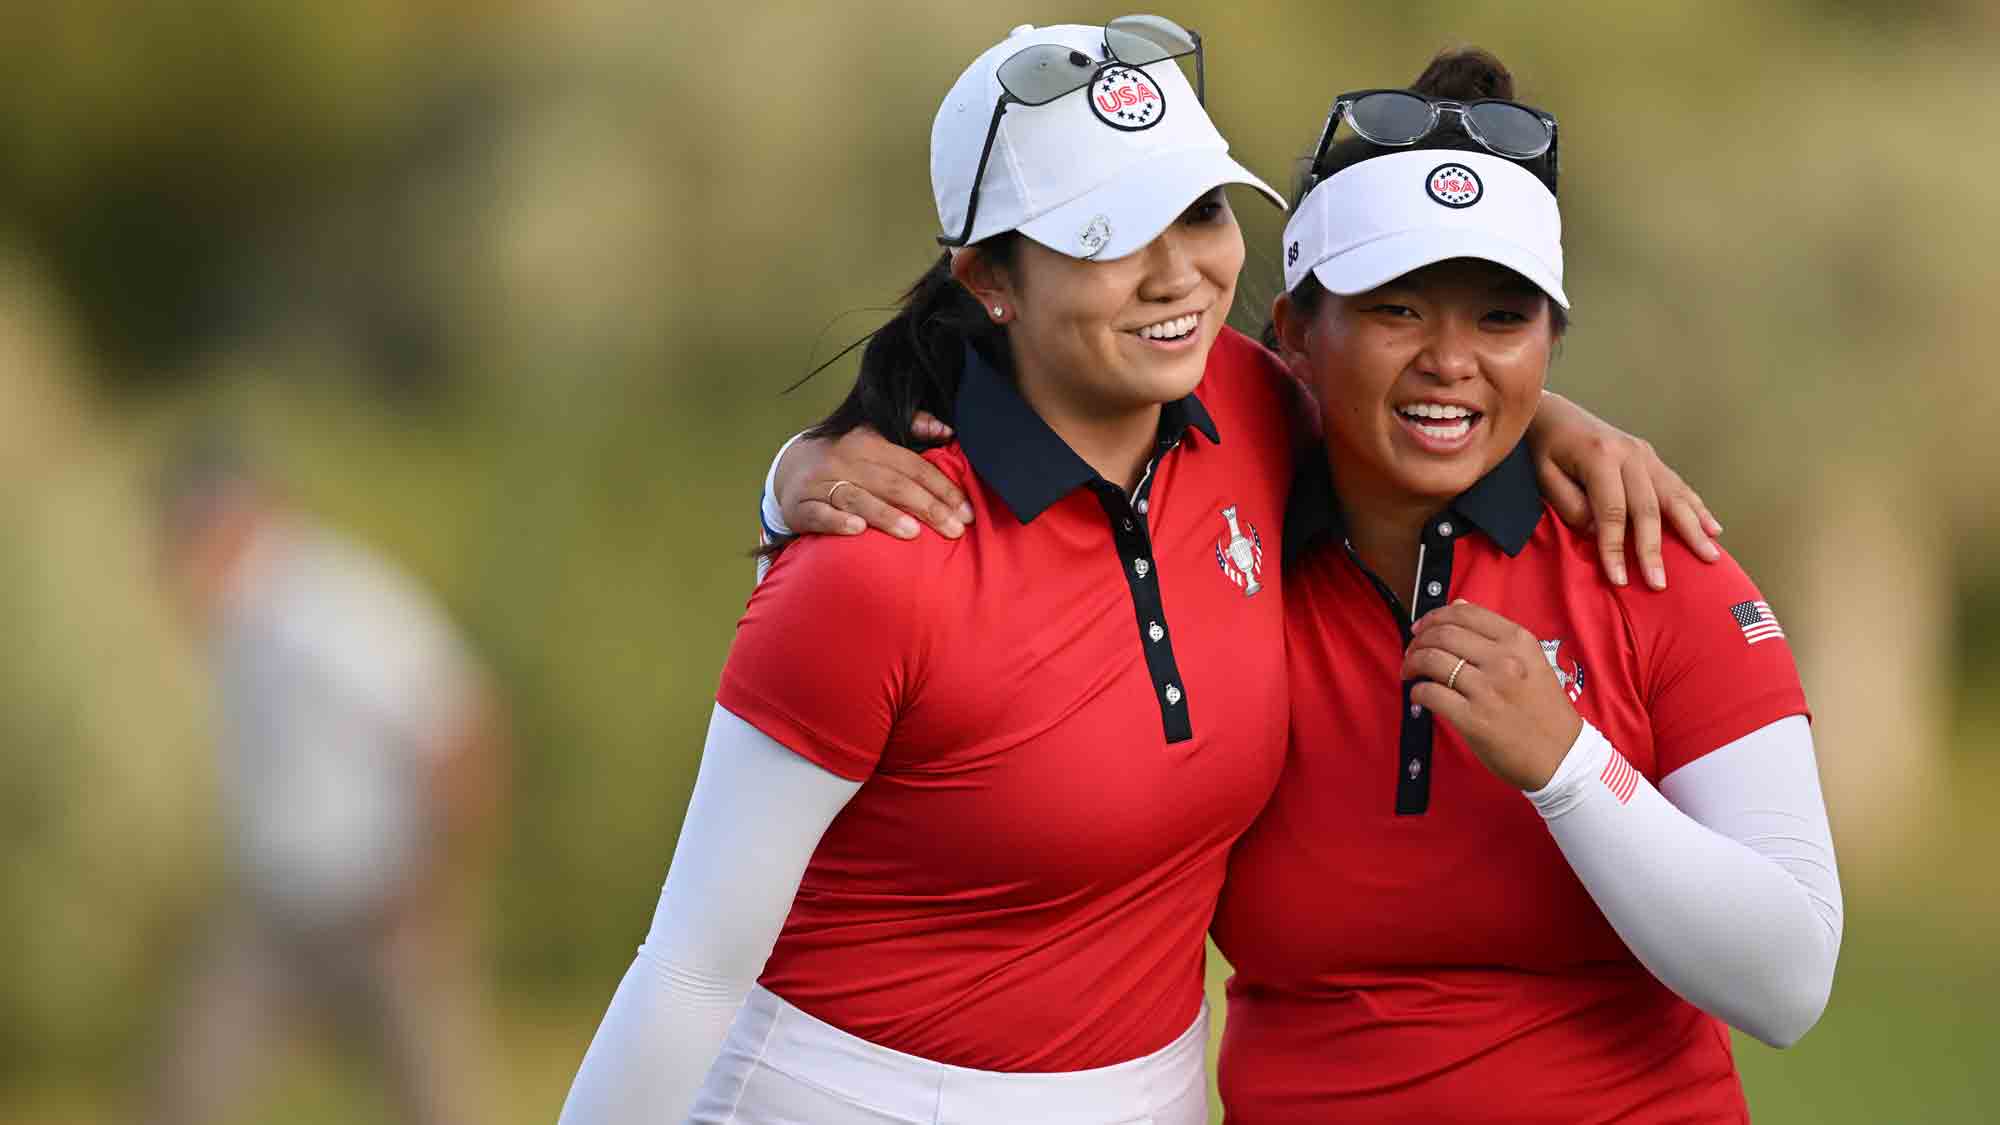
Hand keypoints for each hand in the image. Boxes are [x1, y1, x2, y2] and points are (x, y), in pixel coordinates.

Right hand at [775, 413, 974, 539]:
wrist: (791, 468)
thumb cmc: (847, 457)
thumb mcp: (874, 433)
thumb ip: (912, 426)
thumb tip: (946, 430)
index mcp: (869, 441)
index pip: (913, 466)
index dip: (942, 487)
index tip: (966, 510)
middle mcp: (846, 460)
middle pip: (892, 484)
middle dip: (927, 507)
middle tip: (954, 529)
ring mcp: (822, 484)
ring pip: (859, 499)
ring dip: (886, 516)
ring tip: (914, 533)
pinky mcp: (802, 506)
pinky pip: (821, 514)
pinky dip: (839, 522)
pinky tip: (858, 531)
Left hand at [1404, 601, 1582, 790]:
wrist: (1563, 756)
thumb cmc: (1544, 710)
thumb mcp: (1531, 661)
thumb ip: (1495, 634)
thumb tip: (1458, 605)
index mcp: (1518, 642)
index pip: (1464, 613)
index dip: (1434, 617)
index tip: (1422, 628)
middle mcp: (1503, 660)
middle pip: (1443, 634)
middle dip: (1418, 641)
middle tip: (1412, 652)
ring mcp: (1487, 689)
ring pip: (1432, 660)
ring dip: (1412, 663)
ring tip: (1410, 672)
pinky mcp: (1473, 719)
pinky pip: (1431, 694)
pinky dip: (1417, 692)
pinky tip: (1419, 696)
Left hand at [1528, 391, 1722, 588]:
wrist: (1553, 412)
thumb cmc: (1544, 448)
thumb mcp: (1544, 477)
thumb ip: (1570, 506)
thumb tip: (1599, 533)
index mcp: (1599, 457)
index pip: (1611, 512)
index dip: (1615, 548)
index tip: (1619, 580)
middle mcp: (1629, 453)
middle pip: (1647, 508)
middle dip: (1653, 549)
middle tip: (1660, 583)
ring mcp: (1644, 453)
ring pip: (1673, 496)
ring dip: (1693, 529)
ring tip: (1710, 557)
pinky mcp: (1651, 456)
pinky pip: (1678, 485)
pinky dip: (1697, 508)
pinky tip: (1713, 528)